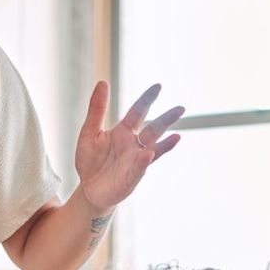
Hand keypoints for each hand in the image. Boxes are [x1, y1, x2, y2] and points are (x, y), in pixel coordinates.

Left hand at [75, 81, 182, 213]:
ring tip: (178, 136)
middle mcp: (134, 144)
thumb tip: (103, 82)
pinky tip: (150, 153)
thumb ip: (97, 109)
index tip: (158, 86)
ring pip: (154, 149)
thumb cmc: (90, 160)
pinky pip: (140, 168)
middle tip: (181, 109)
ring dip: (166, 143)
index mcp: (124, 131)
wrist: (88, 187)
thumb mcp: (90, 131)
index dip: (147, 100)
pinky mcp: (131, 177)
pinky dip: (144, 161)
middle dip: (166, 120)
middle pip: (153, 129)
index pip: (138, 112)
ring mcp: (135, 161)